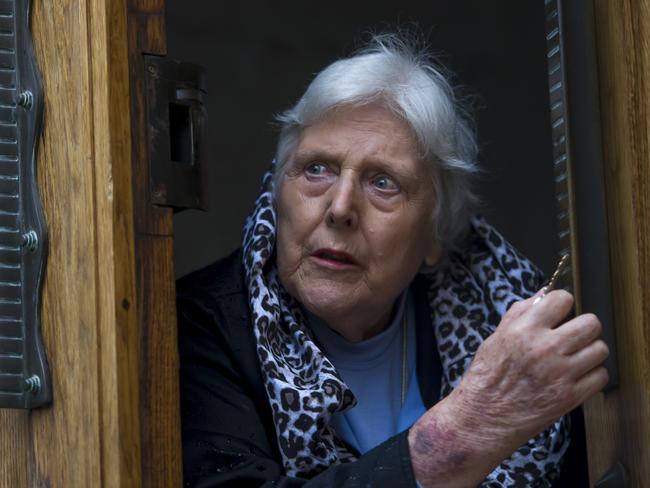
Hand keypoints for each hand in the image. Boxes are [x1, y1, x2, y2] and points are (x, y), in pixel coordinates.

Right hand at [457, 289, 608, 440]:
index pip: (562, 299)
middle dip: (583, 326)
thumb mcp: (496, 337)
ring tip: (575, 356)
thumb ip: (520, 313)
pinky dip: (591, 375)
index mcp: (524, 330)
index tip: (559, 312)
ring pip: (600, 349)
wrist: (484, 416)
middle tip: (573, 334)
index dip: (562, 304)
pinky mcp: (569, 396)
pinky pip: (600, 376)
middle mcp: (545, 348)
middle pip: (590, 323)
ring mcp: (560, 373)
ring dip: (589, 351)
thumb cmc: (487, 376)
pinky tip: (576, 375)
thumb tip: (542, 293)